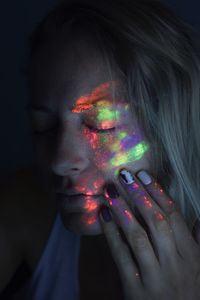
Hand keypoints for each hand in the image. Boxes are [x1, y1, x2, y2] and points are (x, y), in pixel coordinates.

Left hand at [99, 169, 199, 299]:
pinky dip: (111, 234)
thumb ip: (197, 242)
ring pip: (138, 236)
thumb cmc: (187, 293)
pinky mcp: (135, 289)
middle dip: (140, 195)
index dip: (158, 193)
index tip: (144, 175)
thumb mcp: (198, 268)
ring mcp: (155, 277)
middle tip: (125, 175)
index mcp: (192, 256)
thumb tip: (199, 218)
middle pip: (156, 222)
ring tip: (111, 191)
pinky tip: (103, 216)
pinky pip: (121, 256)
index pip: (174, 216)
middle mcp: (175, 264)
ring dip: (123, 210)